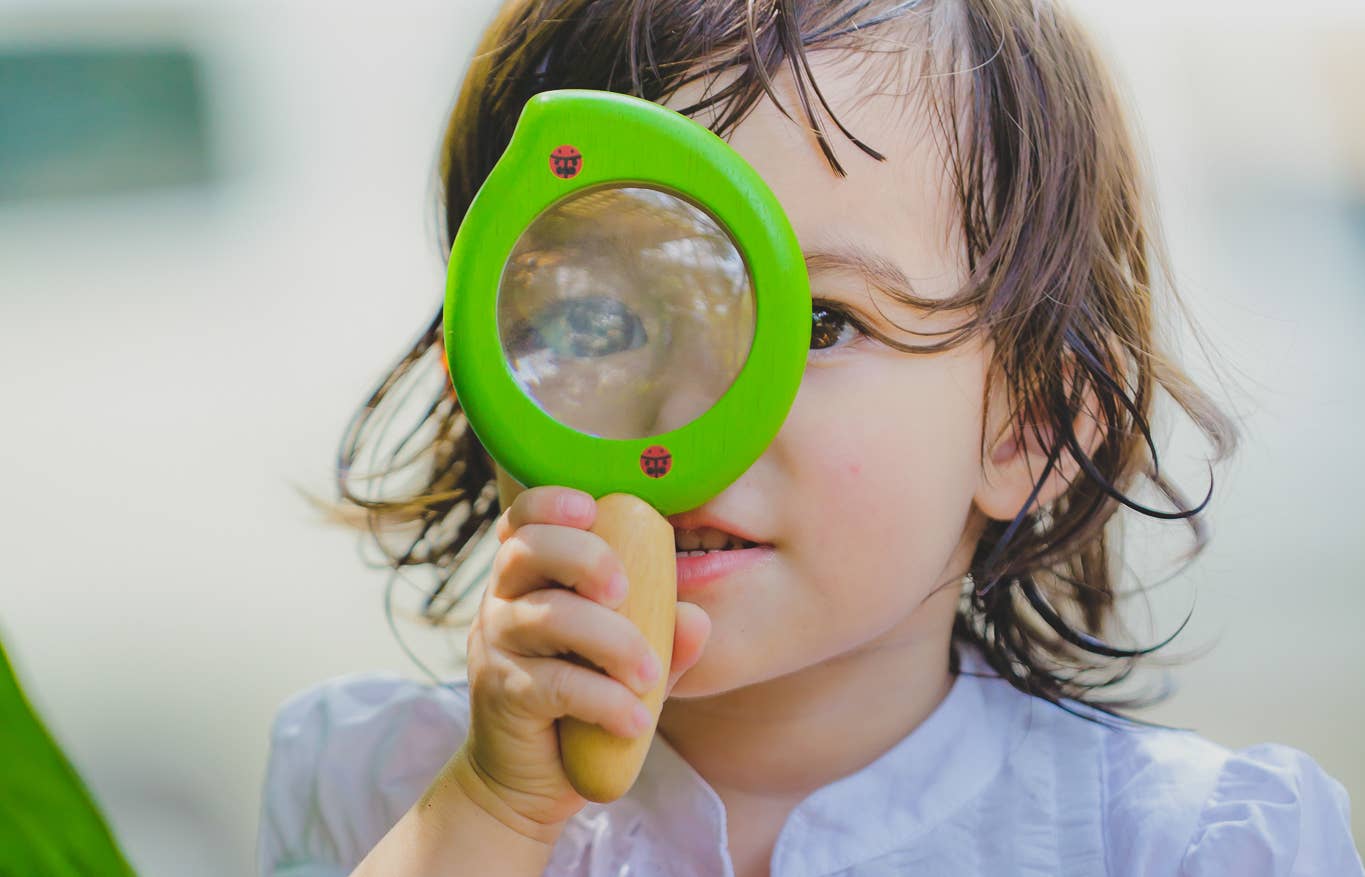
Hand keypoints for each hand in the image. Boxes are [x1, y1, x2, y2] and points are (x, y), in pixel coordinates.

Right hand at [457, 486, 710, 829]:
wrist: (530, 780)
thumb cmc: (583, 700)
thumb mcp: (629, 663)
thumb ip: (663, 637)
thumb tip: (698, 618)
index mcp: (530, 576)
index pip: (524, 519)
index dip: (550, 503)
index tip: (591, 508)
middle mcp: (502, 600)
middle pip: (527, 550)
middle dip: (584, 557)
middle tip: (626, 590)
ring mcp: (497, 646)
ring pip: (548, 617)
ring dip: (612, 640)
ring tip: (650, 675)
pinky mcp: (503, 695)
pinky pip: (556, 684)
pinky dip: (605, 700)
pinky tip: (637, 719)